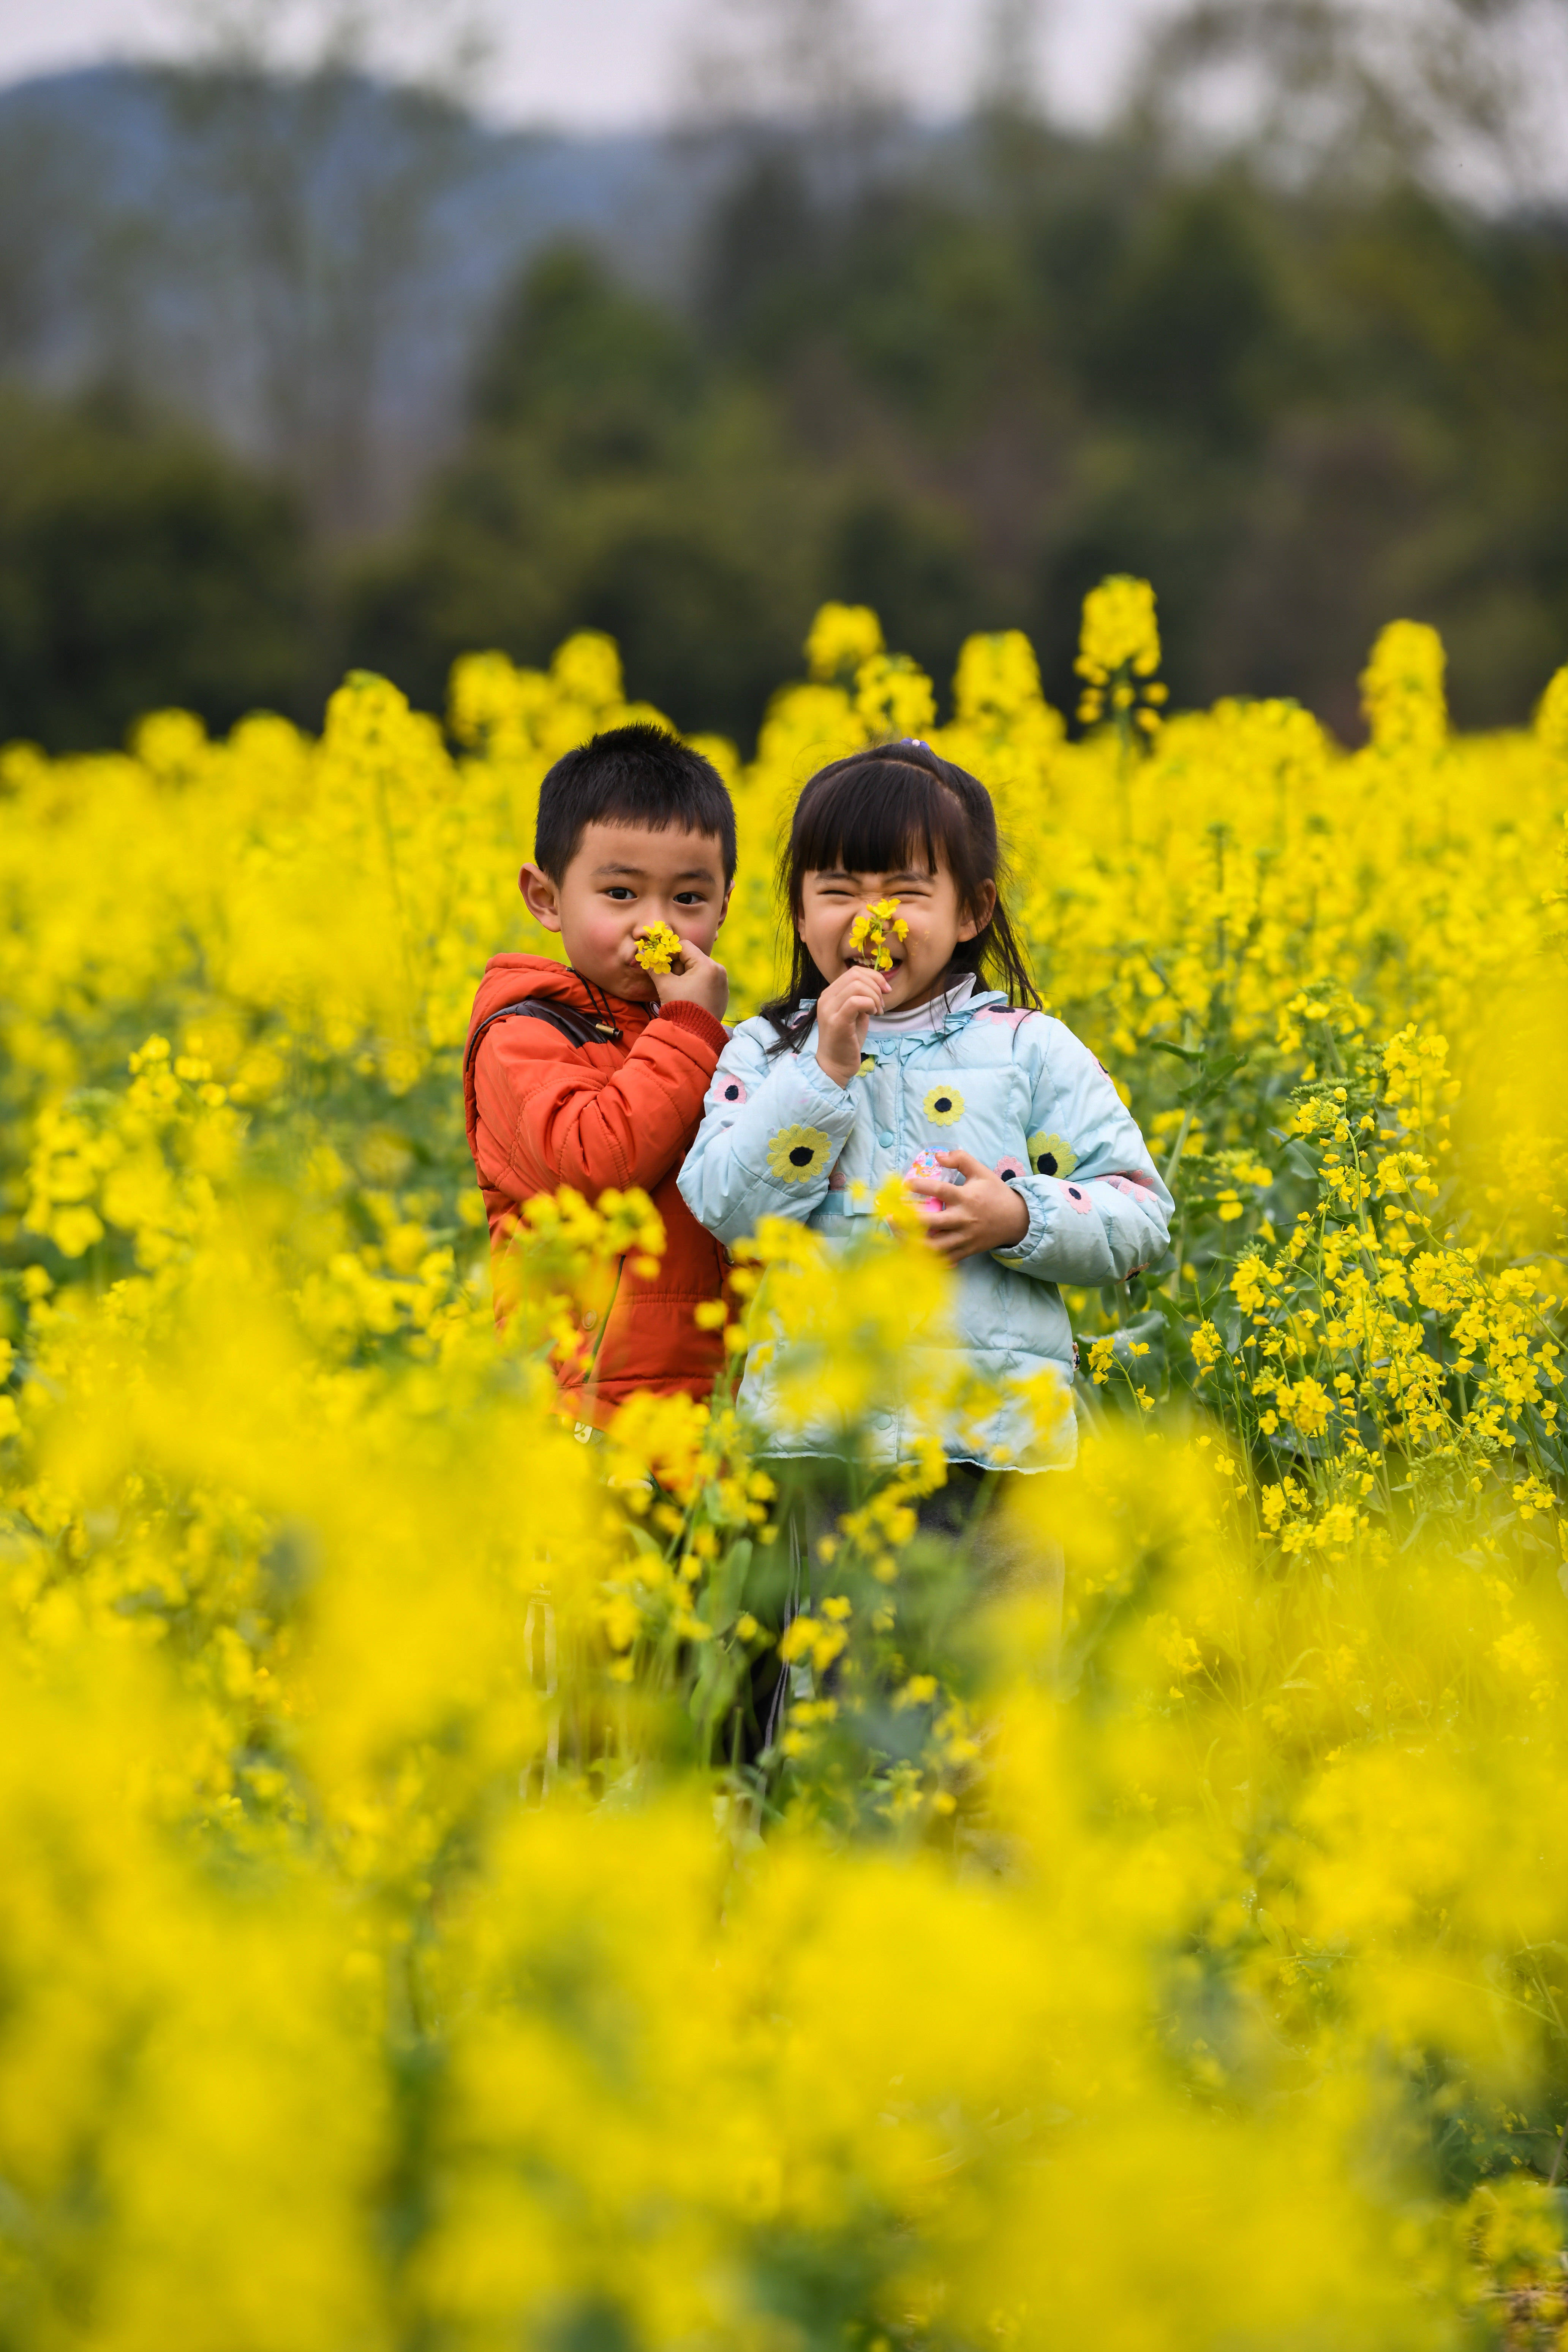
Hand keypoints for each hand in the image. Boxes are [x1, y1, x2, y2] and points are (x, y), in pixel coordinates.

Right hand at [649, 934, 728, 1020]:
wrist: (694, 1035)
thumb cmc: (680, 1007)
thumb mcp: (665, 985)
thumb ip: (654, 967)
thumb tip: (643, 954)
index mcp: (707, 965)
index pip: (685, 946)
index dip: (669, 951)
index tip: (660, 961)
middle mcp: (719, 971)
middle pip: (693, 957)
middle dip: (677, 966)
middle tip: (668, 979)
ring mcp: (722, 983)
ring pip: (699, 969)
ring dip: (685, 975)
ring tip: (677, 990)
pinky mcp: (722, 994)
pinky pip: (706, 981)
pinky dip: (695, 983)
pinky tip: (687, 995)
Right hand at [814, 964, 889, 1084]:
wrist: (835, 1065)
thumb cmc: (846, 1041)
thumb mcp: (855, 1014)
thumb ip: (861, 998)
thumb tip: (877, 985)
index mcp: (830, 994)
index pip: (853, 972)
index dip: (874, 977)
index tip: (885, 991)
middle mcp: (826, 998)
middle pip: (856, 975)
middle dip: (876, 987)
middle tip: (881, 1006)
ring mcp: (829, 1009)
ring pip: (857, 986)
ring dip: (874, 997)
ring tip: (877, 1012)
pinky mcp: (837, 1021)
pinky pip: (856, 1001)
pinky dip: (870, 1004)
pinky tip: (872, 1015)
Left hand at [908, 1149, 1029, 1262]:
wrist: (1018, 1220)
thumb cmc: (995, 1193)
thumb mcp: (981, 1172)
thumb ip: (960, 1159)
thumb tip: (937, 1155)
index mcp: (966, 1198)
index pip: (940, 1191)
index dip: (920, 1187)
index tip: (904, 1183)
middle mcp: (963, 1219)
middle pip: (931, 1223)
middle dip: (907, 1220)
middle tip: (890, 1215)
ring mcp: (964, 1238)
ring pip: (934, 1247)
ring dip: (912, 1242)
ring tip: (897, 1234)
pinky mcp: (966, 1251)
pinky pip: (944, 1260)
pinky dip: (927, 1259)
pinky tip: (912, 1251)